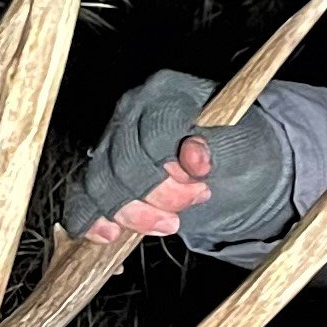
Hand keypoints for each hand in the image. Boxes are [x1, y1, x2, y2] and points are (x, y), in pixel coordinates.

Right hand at [63, 70, 294, 250]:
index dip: (174, 168)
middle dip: (158, 197)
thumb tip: (194, 156)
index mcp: (167, 91)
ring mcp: (111, 139)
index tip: (201, 184)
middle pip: (123, 163)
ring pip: (99, 185)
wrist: (230, 160)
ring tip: (169, 223)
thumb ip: (221, 149)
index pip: (155, 134)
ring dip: (133, 214)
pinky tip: (112, 235)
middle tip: (190, 205)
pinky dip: (93, 222)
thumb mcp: (245, 145)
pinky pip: (81, 199)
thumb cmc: (236, 146)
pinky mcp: (101, 170)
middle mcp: (131, 109)